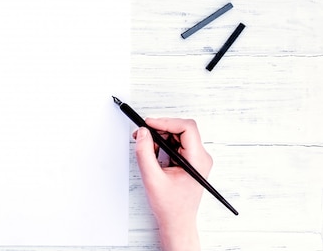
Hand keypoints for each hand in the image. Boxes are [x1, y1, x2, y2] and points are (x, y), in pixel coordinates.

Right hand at [133, 118, 212, 250]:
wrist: (177, 222)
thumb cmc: (170, 206)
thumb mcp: (152, 178)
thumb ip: (145, 153)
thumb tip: (143, 132)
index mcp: (197, 160)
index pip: (186, 128)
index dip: (166, 122)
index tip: (149, 124)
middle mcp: (200, 157)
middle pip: (181, 129)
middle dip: (160, 128)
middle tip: (142, 134)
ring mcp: (196, 159)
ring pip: (178, 135)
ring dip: (160, 136)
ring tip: (146, 147)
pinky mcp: (190, 161)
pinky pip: (176, 143)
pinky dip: (163, 144)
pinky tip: (153, 154)